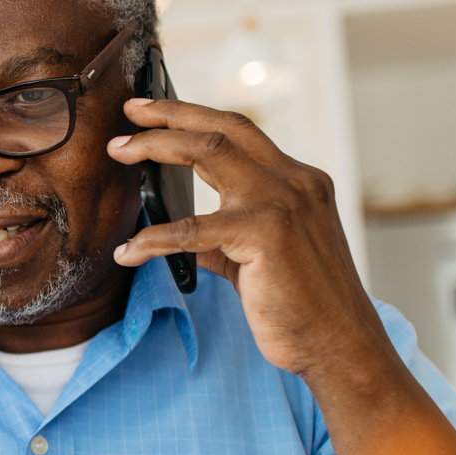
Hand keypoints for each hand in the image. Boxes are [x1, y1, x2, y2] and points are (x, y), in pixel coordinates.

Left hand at [107, 98, 392, 381]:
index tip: (150, 110)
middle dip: (170, 114)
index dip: (193, 116)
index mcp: (297, 182)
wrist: (337, 344)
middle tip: (128, 112)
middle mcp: (295, 182)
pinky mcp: (266, 235)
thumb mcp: (254, 258)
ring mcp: (284, 203)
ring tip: (118, 152)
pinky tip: (128, 252)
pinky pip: (193, 229)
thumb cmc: (297, 305)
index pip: (240, 133)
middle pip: (223, 129)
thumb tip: (170, 232)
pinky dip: (153, 239)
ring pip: (209, 153)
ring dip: (157, 147)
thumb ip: (218, 237)